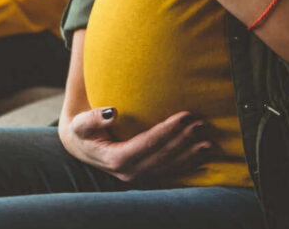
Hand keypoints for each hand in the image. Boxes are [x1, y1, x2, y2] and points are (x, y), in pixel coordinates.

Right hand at [59, 107, 213, 182]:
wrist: (80, 146)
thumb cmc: (82, 131)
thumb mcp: (80, 123)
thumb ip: (93, 118)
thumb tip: (112, 112)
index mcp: (115, 159)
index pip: (148, 144)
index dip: (168, 131)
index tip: (184, 116)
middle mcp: (129, 172)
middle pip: (163, 156)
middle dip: (184, 140)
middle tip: (201, 123)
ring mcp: (138, 176)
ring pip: (169, 166)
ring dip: (190, 154)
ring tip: (208, 141)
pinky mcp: (145, 175)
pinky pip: (170, 171)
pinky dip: (187, 163)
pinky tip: (201, 154)